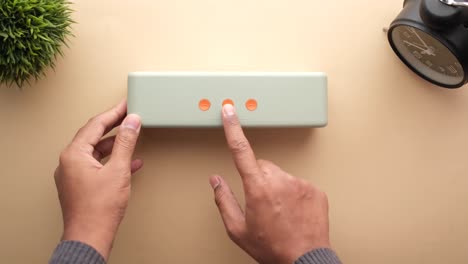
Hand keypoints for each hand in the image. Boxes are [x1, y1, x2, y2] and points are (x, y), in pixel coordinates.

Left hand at [54, 100, 142, 259]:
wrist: (90, 236)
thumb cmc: (98, 209)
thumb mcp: (118, 170)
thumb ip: (126, 143)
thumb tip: (131, 122)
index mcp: (74, 154)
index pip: (96, 125)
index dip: (114, 113)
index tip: (126, 105)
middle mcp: (69, 162)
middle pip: (94, 136)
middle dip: (114, 126)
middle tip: (129, 116)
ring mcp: (73, 174)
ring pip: (96, 151)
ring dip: (115, 144)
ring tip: (132, 137)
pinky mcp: (80, 185)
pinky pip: (97, 165)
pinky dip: (113, 161)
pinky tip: (129, 163)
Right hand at [210, 104, 330, 263]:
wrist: (305, 260)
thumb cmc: (272, 248)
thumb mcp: (238, 229)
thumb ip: (223, 200)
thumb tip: (216, 181)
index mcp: (258, 188)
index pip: (241, 150)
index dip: (233, 127)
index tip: (230, 111)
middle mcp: (280, 181)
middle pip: (262, 165)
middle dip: (257, 177)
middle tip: (261, 201)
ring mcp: (300, 183)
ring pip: (280, 174)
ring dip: (276, 186)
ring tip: (279, 210)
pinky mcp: (315, 189)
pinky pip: (298, 182)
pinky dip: (293, 192)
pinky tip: (292, 210)